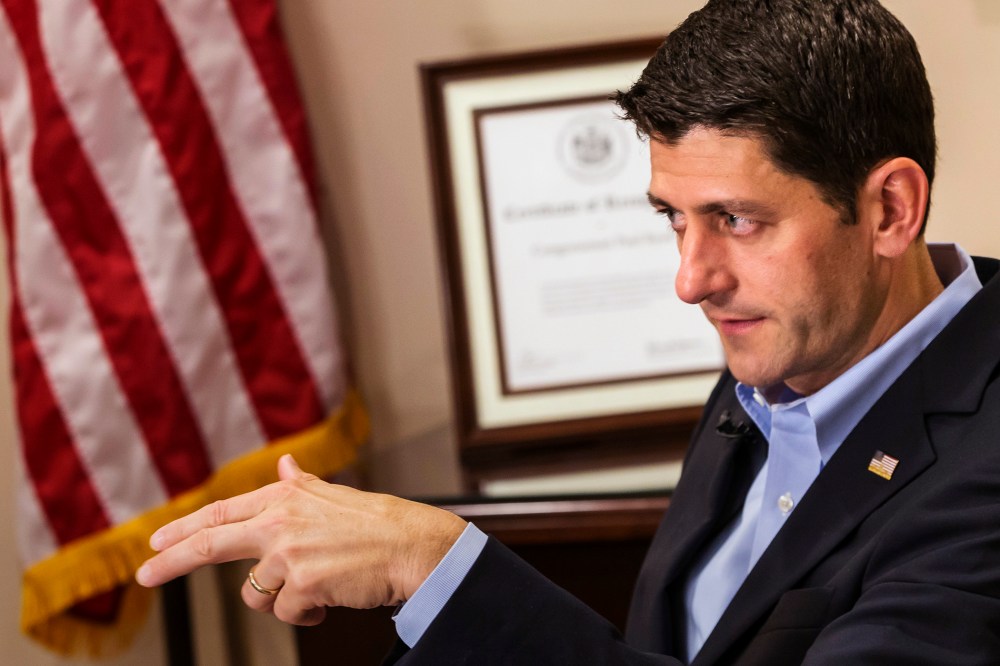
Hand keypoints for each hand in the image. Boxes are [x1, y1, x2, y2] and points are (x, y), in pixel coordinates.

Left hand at [135, 454, 466, 625]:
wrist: (413, 546)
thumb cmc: (380, 523)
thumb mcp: (333, 496)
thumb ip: (301, 485)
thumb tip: (285, 465)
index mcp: (285, 499)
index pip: (223, 512)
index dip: (186, 527)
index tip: (158, 541)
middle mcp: (280, 522)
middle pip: (211, 543)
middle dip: (172, 561)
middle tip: (145, 575)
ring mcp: (288, 553)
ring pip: (258, 593)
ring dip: (283, 597)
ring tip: (319, 584)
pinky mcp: (302, 584)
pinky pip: (288, 613)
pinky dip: (309, 613)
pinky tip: (331, 598)